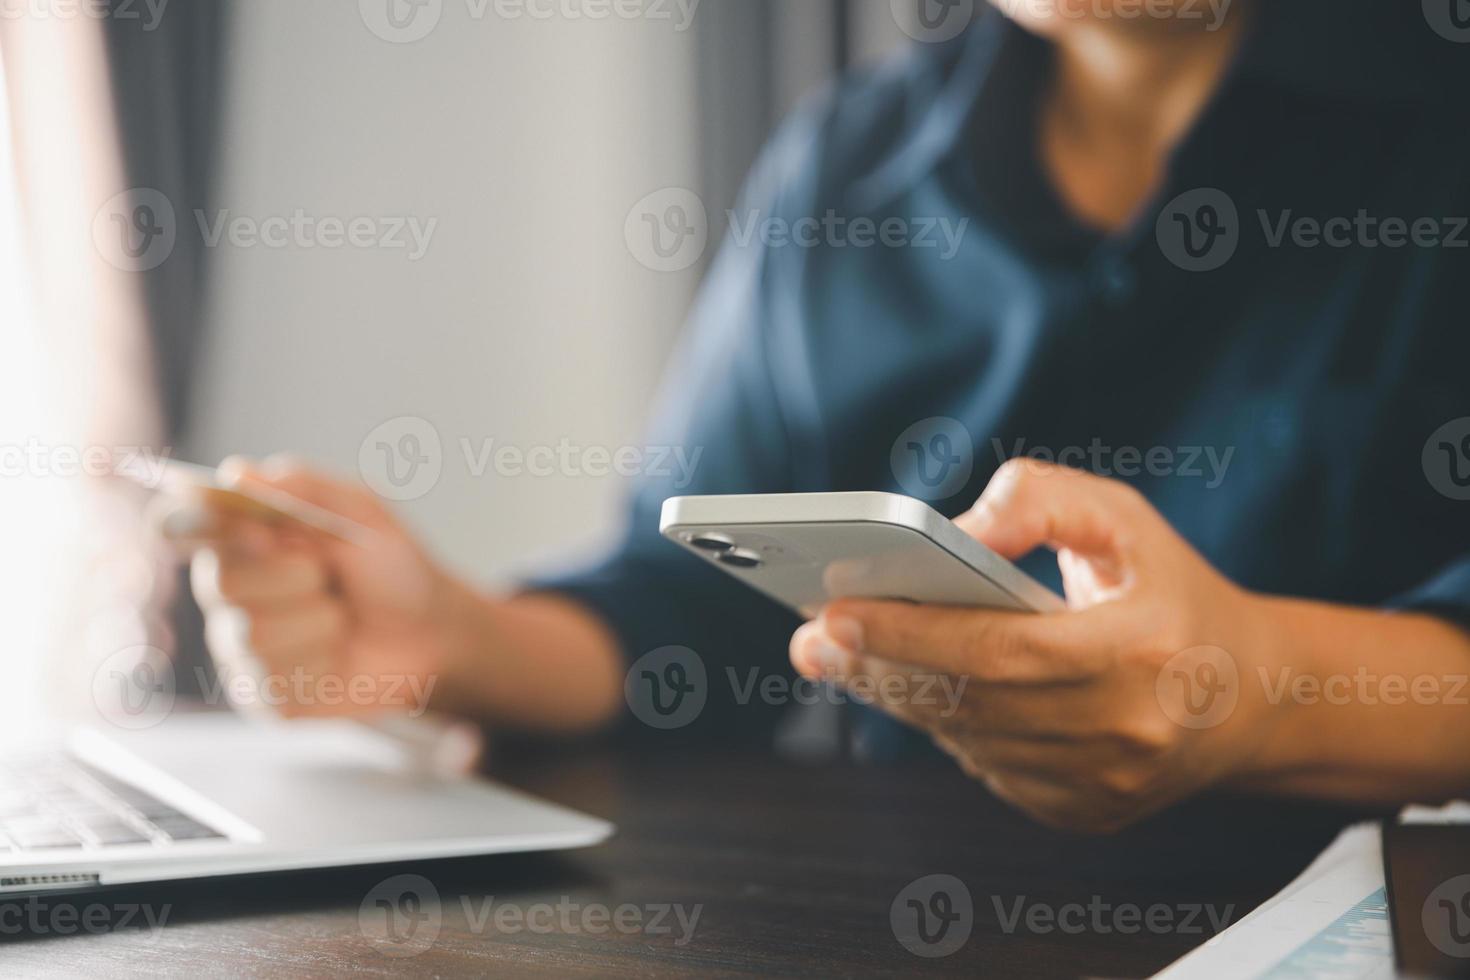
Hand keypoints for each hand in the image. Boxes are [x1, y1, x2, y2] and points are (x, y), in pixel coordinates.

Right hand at [165, 455, 468, 718]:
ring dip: (317, 619)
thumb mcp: (363, 515)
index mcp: (242, 536)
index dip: (188, 522)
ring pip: (252, 633)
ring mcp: (239, 646)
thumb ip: (305, 490)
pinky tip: (336, 655)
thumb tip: (236, 472)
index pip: (177, 525)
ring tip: (340, 616)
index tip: (234, 525)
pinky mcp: (261, 693)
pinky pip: (273, 680)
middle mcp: (228, 591)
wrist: (434, 633)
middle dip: (289, 573)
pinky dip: (322, 660)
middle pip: (217, 581)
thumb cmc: (394, 568)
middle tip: (325, 573)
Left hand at [789, 460, 1288, 832]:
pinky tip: (905, 686)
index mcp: (1146, 650)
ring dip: (895, 696)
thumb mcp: (1122, 518)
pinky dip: (941, 725)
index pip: (1004, 650)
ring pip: (968, 739)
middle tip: (812, 636)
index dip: (911, 633)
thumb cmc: (1169, 590)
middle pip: (970, 702)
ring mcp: (1104, 785)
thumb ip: (1041, 499)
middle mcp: (1128, 731)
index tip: (833, 612)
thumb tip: (959, 529)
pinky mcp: (1082, 812)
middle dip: (877, 666)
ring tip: (838, 653)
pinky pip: (985, 767)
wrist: (1247, 696)